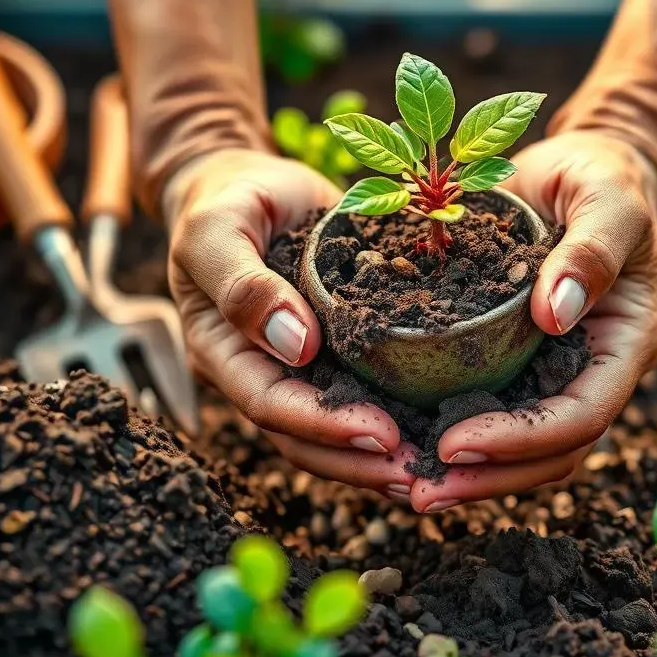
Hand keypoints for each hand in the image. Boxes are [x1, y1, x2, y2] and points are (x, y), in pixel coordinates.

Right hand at [163, 149, 416, 497]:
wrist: (246, 183)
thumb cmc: (224, 202)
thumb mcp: (217, 230)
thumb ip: (242, 284)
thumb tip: (296, 344)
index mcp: (222, 350)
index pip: (269, 404)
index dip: (323, 425)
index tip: (382, 434)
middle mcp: (262, 369)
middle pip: (304, 435)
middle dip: (359, 461)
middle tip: (419, 473)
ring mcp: (299, 362)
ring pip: (334, 425)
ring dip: (379, 454)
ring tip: (434, 468)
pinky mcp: (336, 345)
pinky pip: (363, 387)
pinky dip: (397, 409)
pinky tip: (439, 423)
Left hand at [409, 131, 656, 512]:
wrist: (582, 166)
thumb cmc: (603, 178)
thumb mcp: (607, 200)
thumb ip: (591, 251)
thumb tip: (555, 315)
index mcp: (625, 344)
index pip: (582, 415)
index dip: (522, 440)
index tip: (456, 444)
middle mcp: (590, 369)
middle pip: (549, 451)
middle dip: (488, 478)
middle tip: (417, 490)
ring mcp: (553, 368)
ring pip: (520, 446)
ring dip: (468, 474)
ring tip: (403, 481)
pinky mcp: (516, 358)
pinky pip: (491, 408)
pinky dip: (453, 431)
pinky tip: (404, 436)